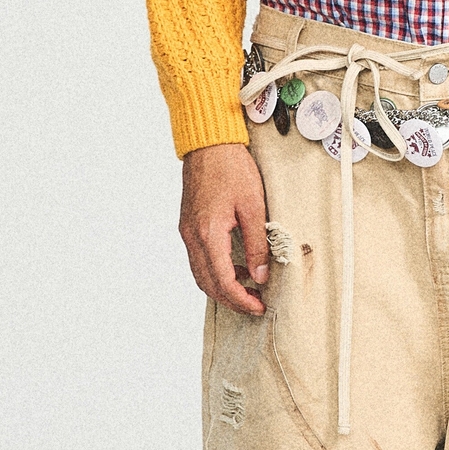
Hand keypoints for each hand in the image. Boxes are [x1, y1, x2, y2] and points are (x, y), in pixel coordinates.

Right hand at [179, 143, 269, 314]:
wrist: (208, 143)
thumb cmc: (232, 168)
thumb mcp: (254, 207)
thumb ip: (258, 244)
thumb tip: (261, 275)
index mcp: (209, 234)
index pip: (223, 282)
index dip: (241, 300)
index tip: (259, 307)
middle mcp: (193, 237)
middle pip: (208, 284)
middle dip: (232, 300)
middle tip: (256, 305)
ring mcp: (187, 232)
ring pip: (201, 275)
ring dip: (223, 288)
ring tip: (248, 289)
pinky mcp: (188, 226)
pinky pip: (198, 260)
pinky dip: (215, 272)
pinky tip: (236, 268)